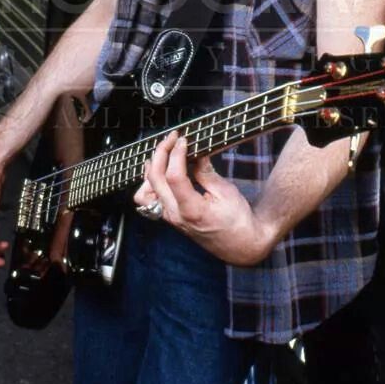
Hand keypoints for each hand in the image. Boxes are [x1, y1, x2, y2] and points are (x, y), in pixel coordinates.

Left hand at [133, 131, 273, 265]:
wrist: (239, 245)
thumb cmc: (237, 221)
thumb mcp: (226, 192)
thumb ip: (205, 172)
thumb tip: (194, 152)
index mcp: (192, 210)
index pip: (174, 176)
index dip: (176, 154)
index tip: (183, 139)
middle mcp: (175, 215)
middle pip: (155, 179)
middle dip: (161, 152)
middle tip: (173, 138)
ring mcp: (169, 217)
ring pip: (145, 190)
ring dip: (151, 167)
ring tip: (164, 153)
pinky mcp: (169, 217)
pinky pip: (149, 199)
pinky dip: (150, 182)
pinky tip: (161, 171)